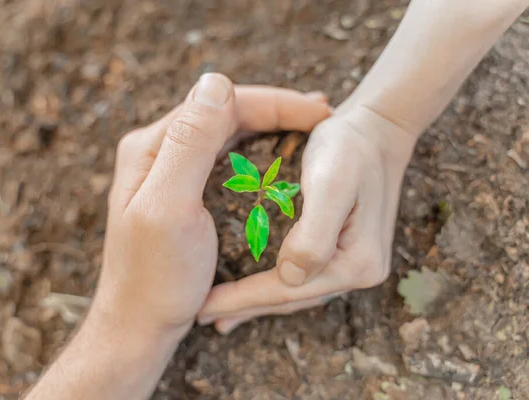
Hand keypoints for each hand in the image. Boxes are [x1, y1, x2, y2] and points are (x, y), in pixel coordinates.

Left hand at [26, 74, 330, 399]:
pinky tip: (284, 161)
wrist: (138, 326)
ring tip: (312, 129)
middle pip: (226, 115)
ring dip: (271, 130)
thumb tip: (217, 81)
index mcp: (153, 147)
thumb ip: (189, 143)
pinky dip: (260, 157)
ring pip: (230, 136)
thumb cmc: (154, 278)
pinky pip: (229, 162)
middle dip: (277, 112)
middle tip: (322, 114)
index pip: (220, 103)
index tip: (320, 110)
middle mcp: (161, 153)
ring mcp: (173, 174)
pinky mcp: (187, 196)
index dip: (273, 102)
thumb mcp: (168, 208)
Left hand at [197, 105, 417, 333]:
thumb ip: (314, 233)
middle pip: (291, 297)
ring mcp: (354, 264)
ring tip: (221, 314)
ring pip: (295, 292)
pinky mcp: (344, 252)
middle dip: (244, 307)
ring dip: (257, 302)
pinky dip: (273, 285)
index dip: (242, 299)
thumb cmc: (349, 149)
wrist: (378, 130)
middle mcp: (359, 270)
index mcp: (356, 261)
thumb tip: (291, 276)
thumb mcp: (332, 183)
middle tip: (201, 316)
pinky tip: (254, 290)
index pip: (288, 289)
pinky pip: (302, 277)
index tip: (202, 306)